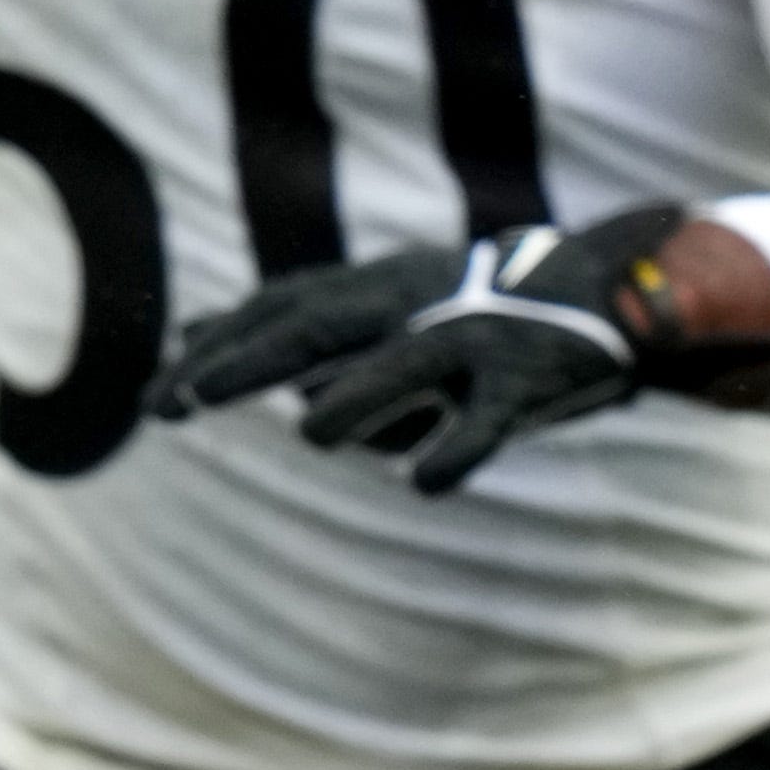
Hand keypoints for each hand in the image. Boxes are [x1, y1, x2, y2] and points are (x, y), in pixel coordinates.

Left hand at [156, 213, 731, 496]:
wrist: (611, 291)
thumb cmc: (477, 309)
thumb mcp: (386, 306)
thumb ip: (302, 327)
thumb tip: (200, 333)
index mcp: (378, 285)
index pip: (280, 309)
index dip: (218, 346)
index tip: (158, 391)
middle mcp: (416, 301)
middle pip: (318, 325)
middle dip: (249, 363)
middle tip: (183, 404)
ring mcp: (473, 336)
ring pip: (407, 361)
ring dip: (361, 396)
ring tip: (313, 436)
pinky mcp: (529, 379)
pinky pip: (490, 417)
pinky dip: (460, 444)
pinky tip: (427, 483)